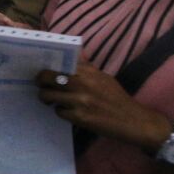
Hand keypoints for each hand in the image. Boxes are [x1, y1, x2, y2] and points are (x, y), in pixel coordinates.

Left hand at [36, 63, 170, 150]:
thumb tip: (74, 53)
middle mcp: (83, 84)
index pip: (59, 63)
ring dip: (47, 98)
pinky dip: (61, 112)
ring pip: (48, 95)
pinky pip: (58, 111)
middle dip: (40, 81)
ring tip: (51, 100)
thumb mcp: (103, 78)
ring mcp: (80, 101)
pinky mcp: (79, 117)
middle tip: (41, 85)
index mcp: (89, 72)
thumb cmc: (116, 98)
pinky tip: (69, 112)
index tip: (43, 71)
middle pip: (48, 77)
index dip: (47, 67)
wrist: (133, 121)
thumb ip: (86, 68)